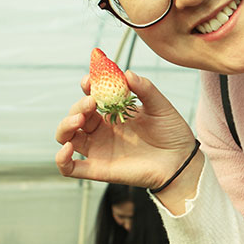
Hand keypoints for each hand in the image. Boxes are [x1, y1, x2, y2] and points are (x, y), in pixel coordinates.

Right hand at [54, 69, 201, 192]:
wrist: (182, 161)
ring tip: (79, 119)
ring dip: (65, 126)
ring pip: (66, 137)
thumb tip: (127, 73)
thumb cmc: (172, 133)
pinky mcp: (99, 169)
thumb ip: (145, 89)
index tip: (89, 80)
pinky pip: (70, 168)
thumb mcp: (160, 107)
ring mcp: (99, 149)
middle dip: (78, 106)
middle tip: (92, 102)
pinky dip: (61, 159)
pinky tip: (67, 148)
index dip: (86, 87)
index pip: (90, 97)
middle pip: (75, 115)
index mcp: (113, 113)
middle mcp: (102, 130)